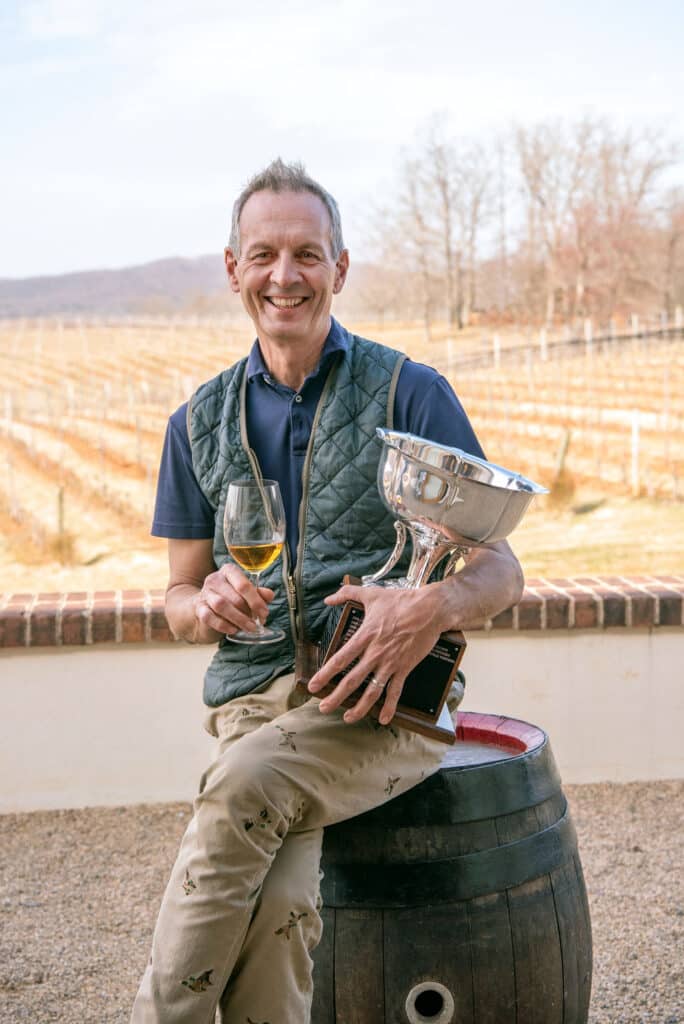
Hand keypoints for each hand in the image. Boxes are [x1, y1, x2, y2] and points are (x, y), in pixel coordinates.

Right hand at [193, 563, 274, 641]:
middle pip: (234, 597)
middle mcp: (215, 579)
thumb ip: (258, 593)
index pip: (243, 584)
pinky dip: (223, 625)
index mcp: (229, 571)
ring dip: (238, 619)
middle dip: (249, 612)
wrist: (204, 605)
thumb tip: (269, 595)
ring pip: (221, 606)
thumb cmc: (230, 597)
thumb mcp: (245, 593)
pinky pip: (209, 617)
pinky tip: (233, 630)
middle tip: (257, 623)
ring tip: (249, 628)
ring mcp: (205, 593)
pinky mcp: (198, 608)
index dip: (256, 600)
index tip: (264, 613)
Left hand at [308, 583, 446, 724]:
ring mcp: (390, 663)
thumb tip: (328, 598)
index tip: (313, 685)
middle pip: (352, 680)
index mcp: (365, 636)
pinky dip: (389, 707)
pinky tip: (384, 719)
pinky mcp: (405, 668)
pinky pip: (396, 691)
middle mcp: (375, 653)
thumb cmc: (401, 600)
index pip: (340, 659)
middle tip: (323, 708)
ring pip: (372, 691)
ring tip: (347, 718)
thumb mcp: (372, 594)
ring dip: (359, 707)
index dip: (325, 674)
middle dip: (336, 697)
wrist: (430, 609)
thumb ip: (347, 594)